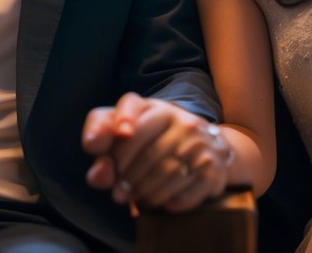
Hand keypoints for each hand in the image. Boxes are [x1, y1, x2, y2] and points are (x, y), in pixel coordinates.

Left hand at [82, 93, 234, 212]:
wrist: (210, 148)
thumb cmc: (157, 139)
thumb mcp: (130, 131)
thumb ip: (104, 145)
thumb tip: (98, 175)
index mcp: (158, 108)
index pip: (134, 110)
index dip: (120, 126)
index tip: (113, 150)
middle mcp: (183, 120)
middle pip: (148, 154)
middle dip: (127, 178)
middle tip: (118, 194)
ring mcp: (202, 144)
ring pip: (166, 176)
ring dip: (144, 194)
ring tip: (135, 200)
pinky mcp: (214, 171)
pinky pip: (184, 195)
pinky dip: (167, 203)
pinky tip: (161, 201)